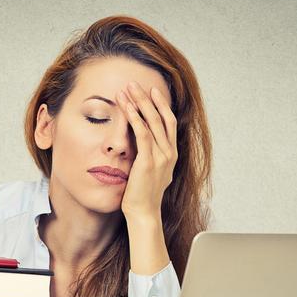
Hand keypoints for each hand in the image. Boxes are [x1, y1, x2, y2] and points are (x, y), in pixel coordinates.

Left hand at [116, 81, 177, 219]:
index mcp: (171, 154)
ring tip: (127, 88)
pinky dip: (134, 117)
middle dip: (147, 98)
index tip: (152, 91)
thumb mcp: (149, 172)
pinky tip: (125, 106)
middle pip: (161, 117)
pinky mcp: (148, 161)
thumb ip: (148, 157)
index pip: (169, 123)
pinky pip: (142, 133)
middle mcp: (169, 153)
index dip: (161, 105)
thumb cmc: (142, 196)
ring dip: (139, 102)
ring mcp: (161, 156)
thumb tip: (139, 146)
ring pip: (152, 121)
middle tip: (135, 83)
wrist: (143, 213)